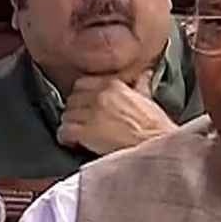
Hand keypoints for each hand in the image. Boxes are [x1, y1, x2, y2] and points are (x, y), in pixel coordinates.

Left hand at [57, 68, 175, 155]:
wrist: (156, 145)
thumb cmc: (155, 128)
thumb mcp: (149, 99)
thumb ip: (141, 85)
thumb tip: (145, 75)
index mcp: (113, 85)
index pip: (82, 84)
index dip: (82, 98)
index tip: (86, 107)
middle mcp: (100, 96)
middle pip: (72, 100)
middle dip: (76, 113)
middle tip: (82, 123)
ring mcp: (91, 114)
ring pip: (66, 116)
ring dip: (71, 126)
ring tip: (79, 135)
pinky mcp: (85, 132)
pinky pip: (64, 132)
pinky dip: (66, 139)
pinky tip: (74, 143)